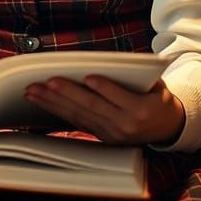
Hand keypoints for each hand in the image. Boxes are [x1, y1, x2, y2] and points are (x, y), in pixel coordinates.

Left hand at [24, 75, 184, 145]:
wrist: (167, 129)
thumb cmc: (158, 99)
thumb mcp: (158, 86)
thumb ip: (137, 77)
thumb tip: (109, 63)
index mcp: (141, 111)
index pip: (119, 98)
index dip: (104, 88)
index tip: (88, 77)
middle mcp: (124, 126)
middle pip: (92, 107)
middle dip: (67, 93)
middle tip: (48, 81)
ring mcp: (110, 134)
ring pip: (78, 115)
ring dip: (53, 102)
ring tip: (33, 90)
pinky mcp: (100, 137)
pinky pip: (76, 121)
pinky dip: (57, 109)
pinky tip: (42, 100)